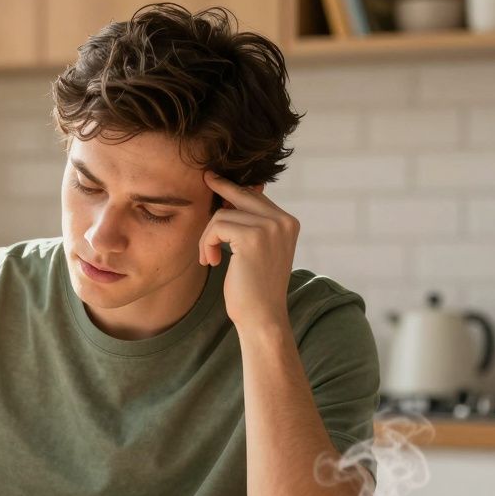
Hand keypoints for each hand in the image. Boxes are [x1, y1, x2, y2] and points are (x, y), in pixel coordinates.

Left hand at [199, 171, 298, 330]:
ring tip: (208, 258)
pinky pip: (216, 227)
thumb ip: (251, 225)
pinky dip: (206, 244)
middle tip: (206, 178)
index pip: (256, 197)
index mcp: (288, 223)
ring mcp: (270, 227)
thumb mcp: (258, 251)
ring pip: (222, 215)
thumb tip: (229, 198)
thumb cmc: (254, 288)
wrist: (262, 317)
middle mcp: (283, 221)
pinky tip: (210, 262)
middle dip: (220, 188)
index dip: (233, 191)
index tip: (215, 180)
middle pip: (242, 195)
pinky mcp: (252, 237)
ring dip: (207, 237)